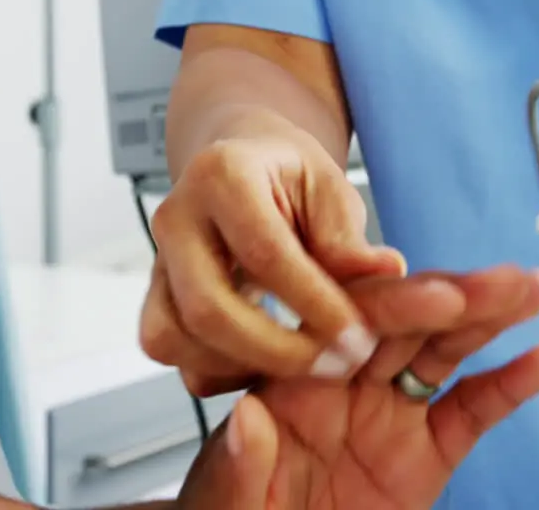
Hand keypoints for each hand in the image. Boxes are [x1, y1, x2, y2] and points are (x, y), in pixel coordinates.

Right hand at [142, 110, 405, 395]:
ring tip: (307, 365)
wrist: (243, 167)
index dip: (314, 303)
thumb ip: (347, 237)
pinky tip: (268, 364)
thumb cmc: (290, 178)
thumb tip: (385, 273)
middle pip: (207, 308)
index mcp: (222, 175)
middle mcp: (175, 217)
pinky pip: (169, 350)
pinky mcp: (153, 295)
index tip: (360, 336)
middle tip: (339, 365)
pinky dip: (216, 371)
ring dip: (244, 366)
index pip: (264, 253)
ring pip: (174, 337)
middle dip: (279, 351)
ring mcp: (156, 260)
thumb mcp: (329, 188)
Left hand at [176, 265, 538, 509]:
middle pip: (405, 325)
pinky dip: (508, 385)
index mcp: (291, 382)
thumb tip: (248, 415)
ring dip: (489, 320)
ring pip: (442, 353)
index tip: (438, 296)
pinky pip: (469, 412)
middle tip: (508, 280)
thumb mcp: (226, 506)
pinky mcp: (423, 454)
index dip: (394, 306)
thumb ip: (237, 468)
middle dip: (458, 299)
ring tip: (533, 290)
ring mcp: (387, 414)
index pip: (343, 326)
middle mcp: (343, 384)